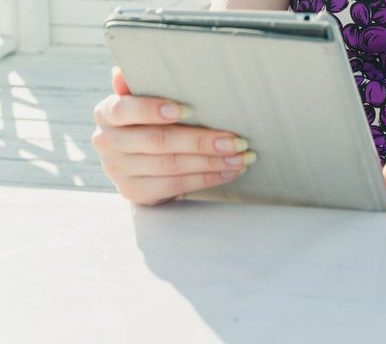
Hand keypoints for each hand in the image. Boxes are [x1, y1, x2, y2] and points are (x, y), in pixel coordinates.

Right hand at [92, 68, 255, 205]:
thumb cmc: (146, 124)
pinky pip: (177, 185)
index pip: (125, 109)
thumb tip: (121, 72)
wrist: (135, 165)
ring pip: (172, 165)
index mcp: (107, 113)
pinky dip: (207, 178)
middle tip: (236, 140)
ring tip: (240, 157)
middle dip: (202, 141)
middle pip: (159, 141)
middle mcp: (107, 142)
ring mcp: (118, 170)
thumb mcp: (142, 104)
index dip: (153, 109)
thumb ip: (139, 87)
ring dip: (212, 162)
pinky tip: (229, 171)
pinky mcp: (135, 192)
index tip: (187, 109)